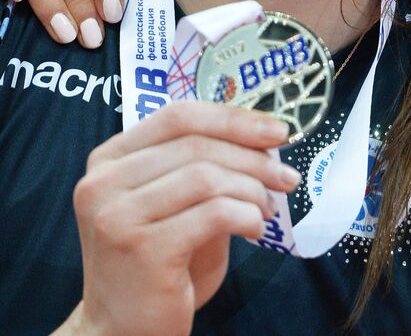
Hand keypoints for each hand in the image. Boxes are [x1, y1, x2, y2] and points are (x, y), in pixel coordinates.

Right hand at [57, 102, 299, 335]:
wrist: (124, 328)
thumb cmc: (162, 262)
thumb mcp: (178, 202)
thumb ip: (205, 165)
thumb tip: (266, 135)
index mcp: (109, 160)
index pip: (179, 116)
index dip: (234, 119)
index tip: (278, 131)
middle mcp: (103, 183)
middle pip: (197, 145)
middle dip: (254, 158)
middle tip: (287, 177)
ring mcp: (117, 216)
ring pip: (208, 177)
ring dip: (252, 191)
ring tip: (266, 210)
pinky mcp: (142, 248)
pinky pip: (216, 213)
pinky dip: (247, 217)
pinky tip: (254, 231)